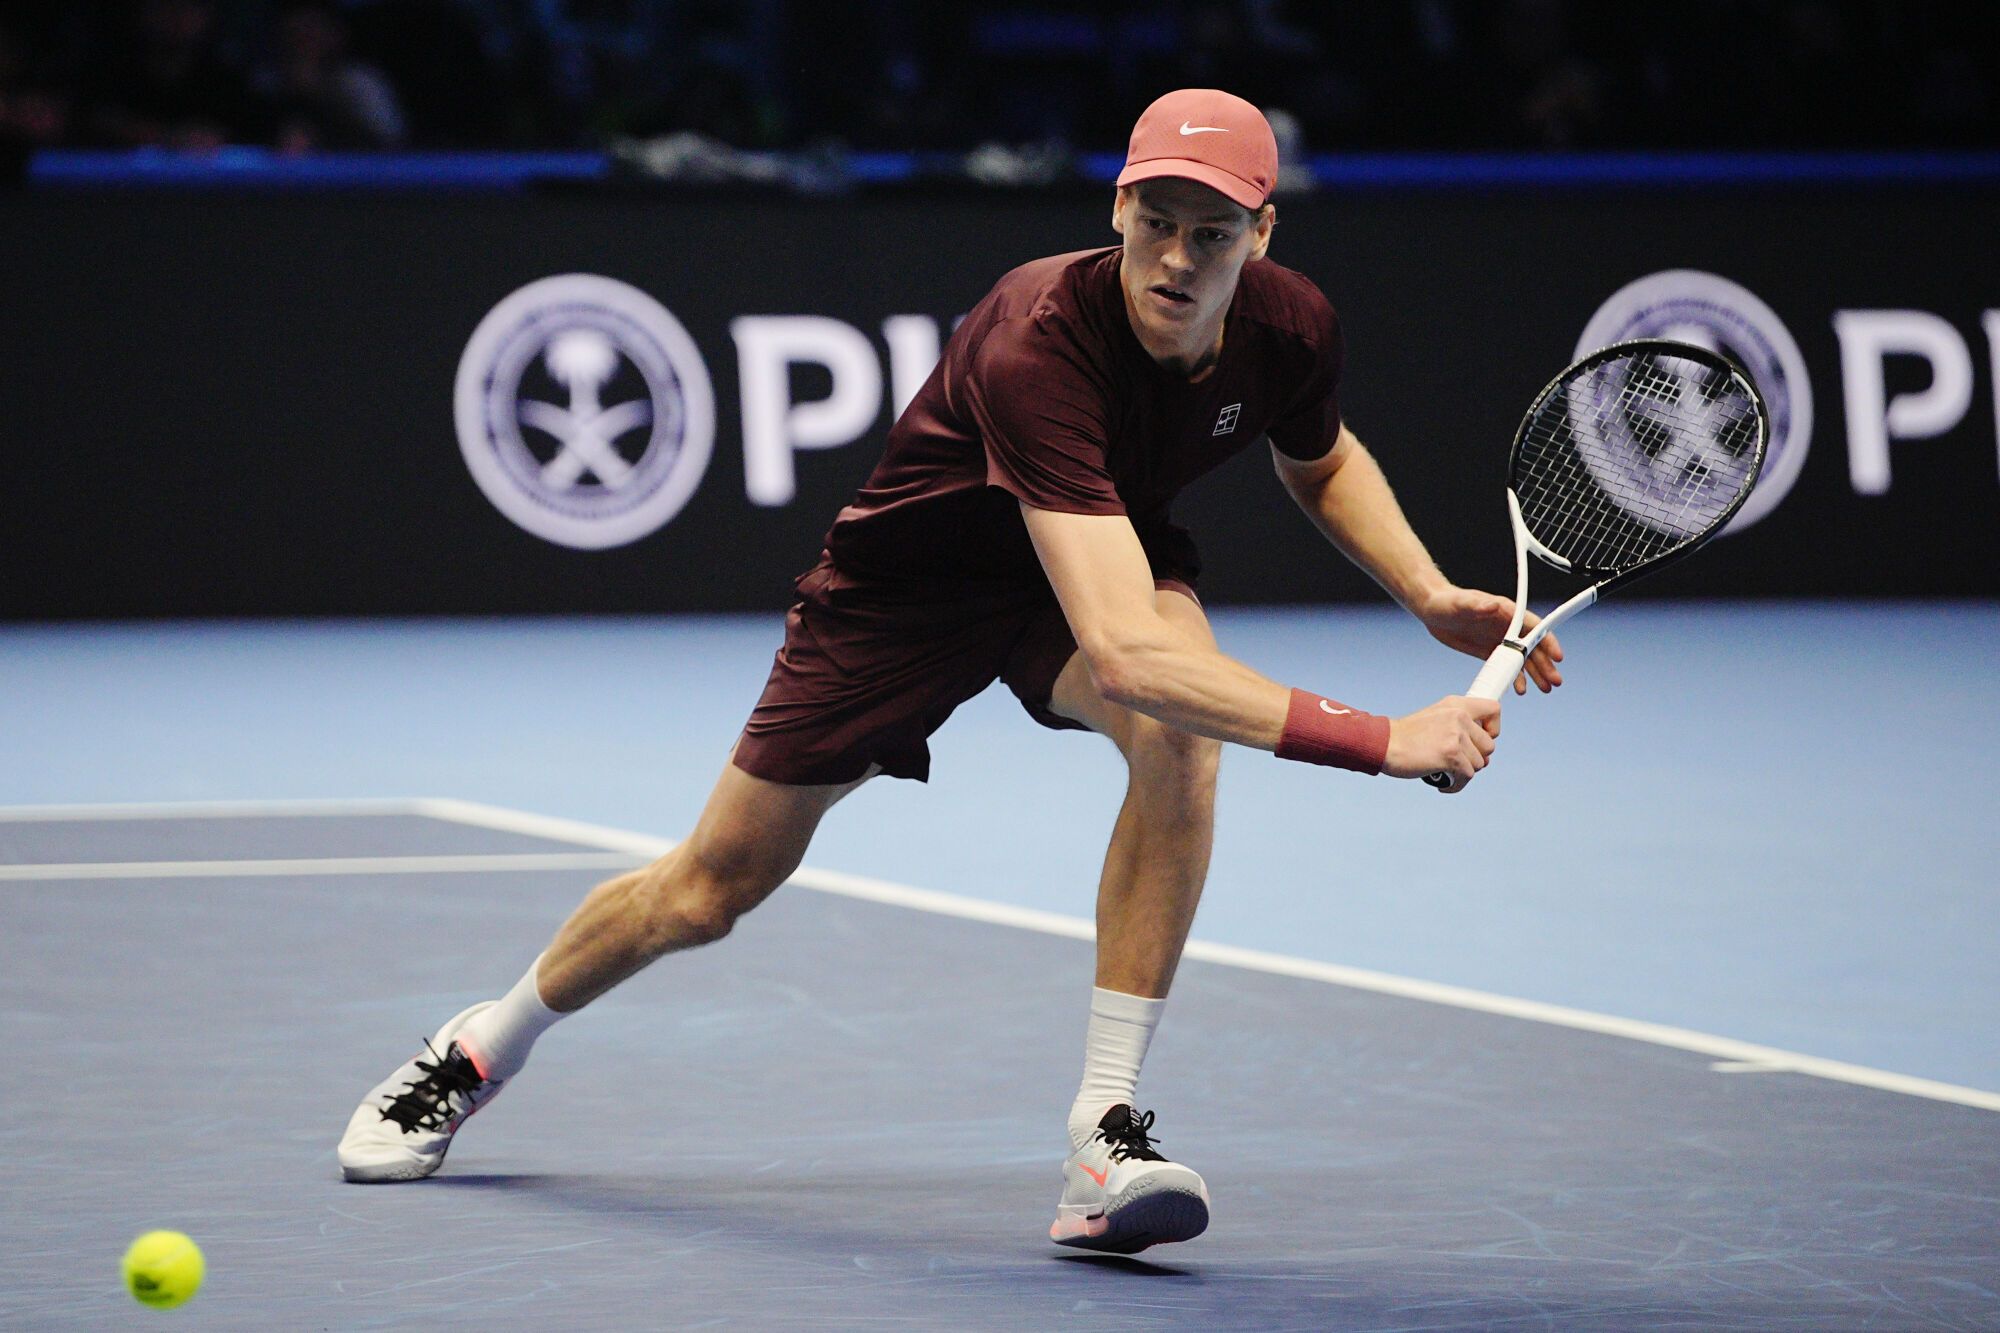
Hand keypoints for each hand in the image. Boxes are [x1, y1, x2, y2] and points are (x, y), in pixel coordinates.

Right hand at [1382, 695, 1500, 789]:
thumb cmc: (1407, 736)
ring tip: (1446, 773)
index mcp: (1456, 705)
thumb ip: (1458, 724)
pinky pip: (1467, 776)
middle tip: (1458, 762)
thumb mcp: (1435, 717)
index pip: (1494, 710)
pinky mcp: (1451, 755)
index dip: (1492, 729)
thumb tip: (1482, 750)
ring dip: (1463, 773)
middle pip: (1489, 746)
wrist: (1384, 743)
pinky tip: (1443, 784)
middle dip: (1476, 758)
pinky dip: (1456, 785)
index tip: (1479, 739)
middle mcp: (1459, 717)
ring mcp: (1456, 736)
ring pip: (1479, 764)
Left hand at [1415, 585, 1563, 694]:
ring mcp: (1498, 639)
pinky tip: (1520, 689)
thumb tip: (1494, 605)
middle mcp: (1506, 626)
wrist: (1431, 610)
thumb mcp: (1461, 603)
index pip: (1534, 627)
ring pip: (1523, 659)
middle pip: (1532, 647)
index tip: (1557, 656)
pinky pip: (1506, 666)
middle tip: (1554, 681)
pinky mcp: (1488, 651)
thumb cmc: (1446, 601)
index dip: (1547, 641)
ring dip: (1535, 673)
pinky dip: (1515, 678)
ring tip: (1545, 688)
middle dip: (1545, 663)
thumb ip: (1478, 605)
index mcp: (1506, 611)